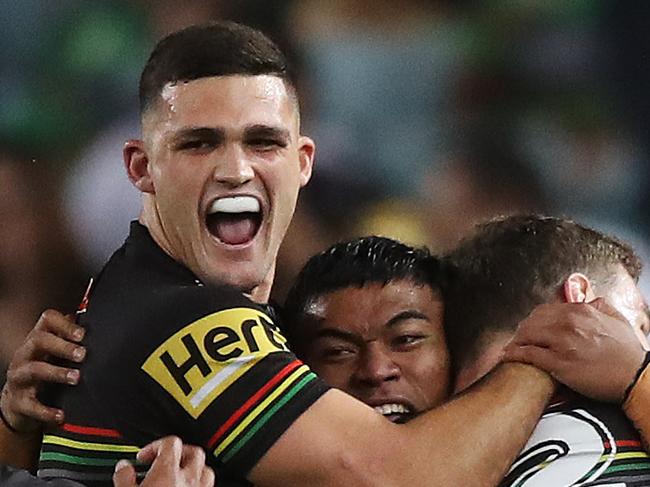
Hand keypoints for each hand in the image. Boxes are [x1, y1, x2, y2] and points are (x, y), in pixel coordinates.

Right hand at [0, 309, 84, 431]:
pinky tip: (61, 415)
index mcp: (38, 339)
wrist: (17, 403)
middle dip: (63, 346)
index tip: (83, 334)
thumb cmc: (43, 371)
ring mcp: (19, 378)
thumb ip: (71, 339)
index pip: (47, 320)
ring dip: (57, 373)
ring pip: (34, 369)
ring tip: (76, 378)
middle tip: (83, 355)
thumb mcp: (54, 353)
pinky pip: (31, 406)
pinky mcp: (18, 402)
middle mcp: (26, 354)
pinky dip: (46, 411)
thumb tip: (98, 324)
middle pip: (39, 340)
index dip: (64, 324)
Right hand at [113, 436, 214, 486]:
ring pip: (207, 471)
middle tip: (165, 461)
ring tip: (179, 475)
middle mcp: (189, 480)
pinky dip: (200, 485)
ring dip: (194, 469)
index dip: (156, 445)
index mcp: (168, 473)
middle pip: (194, 452)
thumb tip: (123, 467)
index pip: (170, 443)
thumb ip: (124, 478)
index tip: (145, 457)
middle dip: (180, 452)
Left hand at [502, 298, 645, 402]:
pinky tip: (508, 356)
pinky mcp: (559, 363)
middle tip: (517, 337)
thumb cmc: (628, 354)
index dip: (534, 319)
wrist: (636, 379)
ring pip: (527, 335)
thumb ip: (599, 305)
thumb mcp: (617, 319)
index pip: (545, 310)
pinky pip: (528, 354)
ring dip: (516, 341)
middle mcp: (569, 323)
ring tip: (510, 346)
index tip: (530, 326)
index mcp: (581, 311)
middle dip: (523, 330)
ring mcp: (562, 343)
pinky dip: (514, 354)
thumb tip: (587, 298)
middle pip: (532, 321)